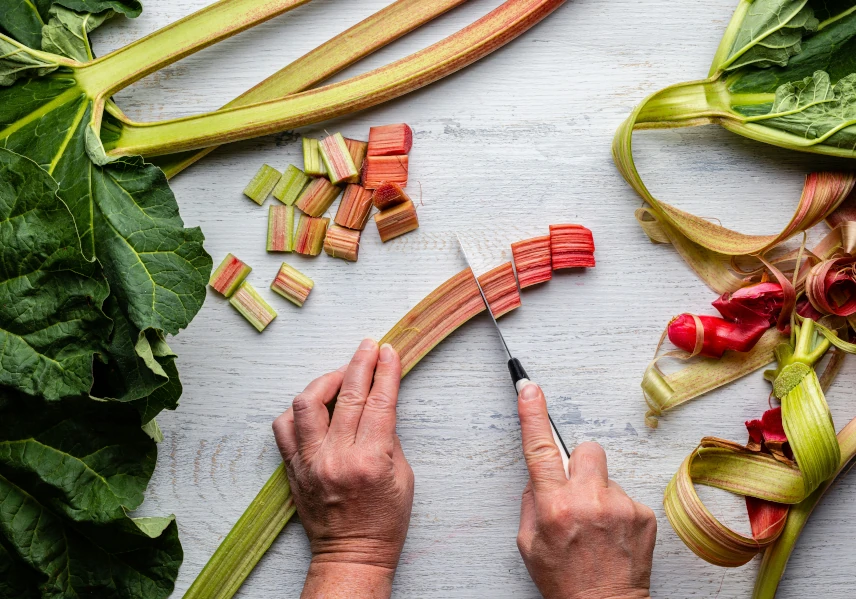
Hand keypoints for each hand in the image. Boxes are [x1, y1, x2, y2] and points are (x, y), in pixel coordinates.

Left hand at [273, 339, 413, 598]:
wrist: (351, 556)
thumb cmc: (383, 522)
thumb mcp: (403, 477)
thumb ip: (388, 437)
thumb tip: (378, 403)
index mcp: (371, 460)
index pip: (379, 402)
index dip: (386, 372)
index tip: (388, 352)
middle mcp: (337, 457)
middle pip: (347, 395)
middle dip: (361, 363)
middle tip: (368, 346)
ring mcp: (310, 462)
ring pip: (307, 403)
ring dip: (325, 380)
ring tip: (340, 373)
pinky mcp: (293, 469)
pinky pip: (284, 427)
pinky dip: (298, 410)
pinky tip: (313, 404)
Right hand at [515, 383, 655, 598]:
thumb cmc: (565, 581)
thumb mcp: (529, 544)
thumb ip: (533, 502)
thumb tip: (541, 475)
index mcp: (555, 507)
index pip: (541, 451)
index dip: (533, 415)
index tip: (529, 389)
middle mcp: (589, 502)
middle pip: (587, 450)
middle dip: (580, 464)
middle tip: (576, 492)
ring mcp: (621, 507)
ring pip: (606, 476)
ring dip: (599, 492)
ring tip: (597, 527)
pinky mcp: (644, 514)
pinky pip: (625, 496)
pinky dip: (618, 511)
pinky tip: (613, 535)